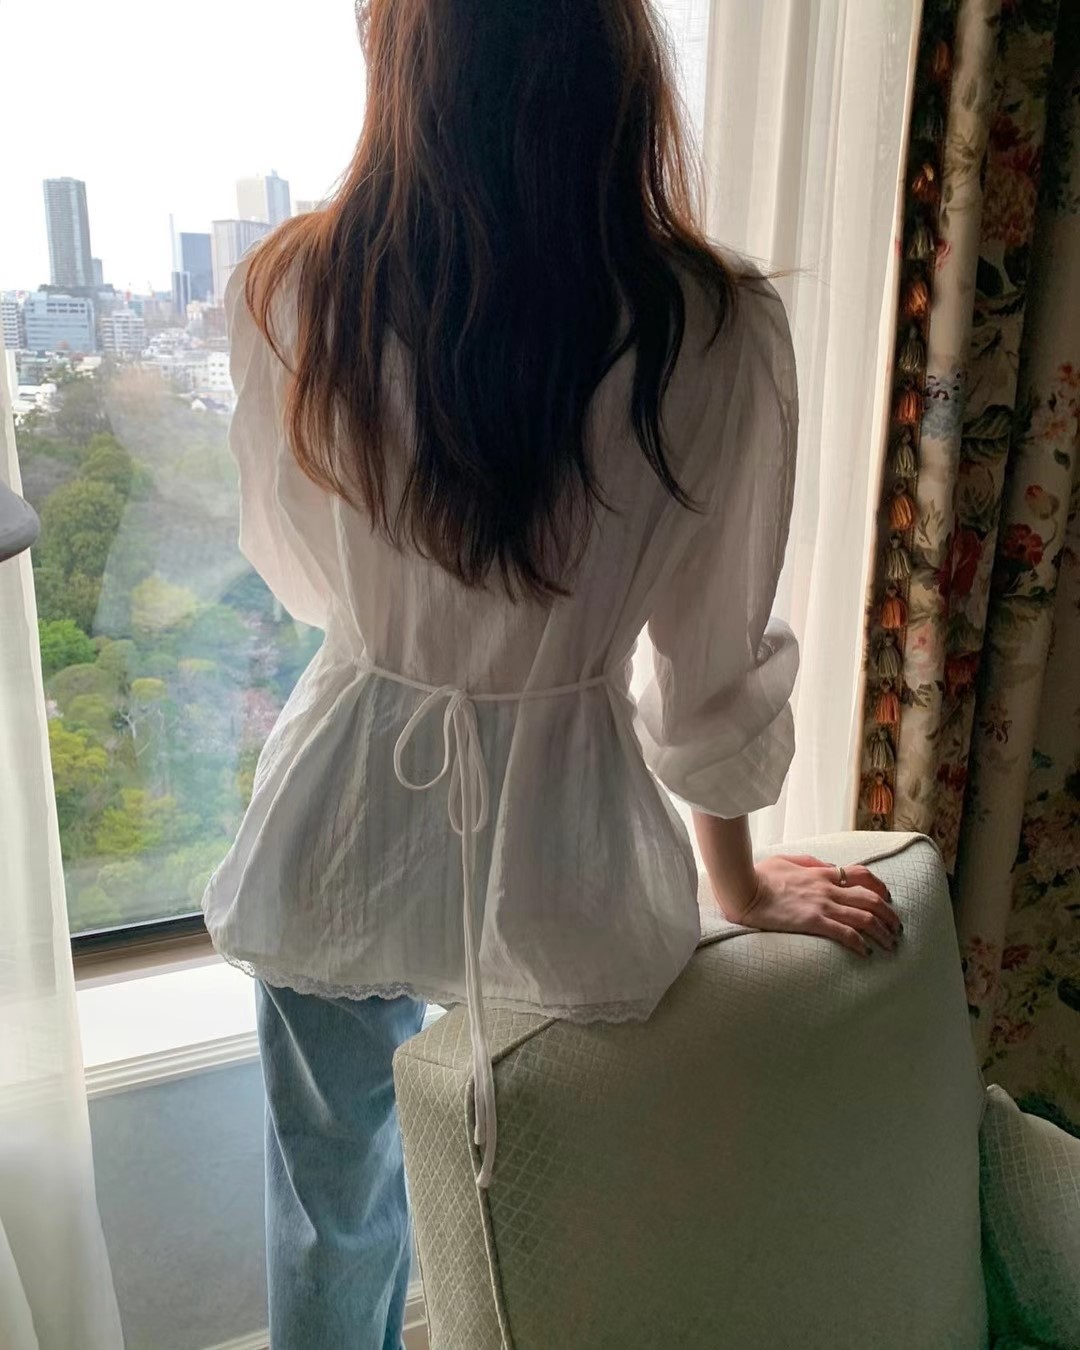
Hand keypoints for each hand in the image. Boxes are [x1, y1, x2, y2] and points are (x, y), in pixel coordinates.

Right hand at [720, 854, 902, 958]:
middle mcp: (828, 888)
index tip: (887, 899)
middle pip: (871, 898)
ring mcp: (822, 905)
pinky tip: (866, 953)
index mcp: (821, 873)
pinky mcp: (813, 922)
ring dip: (883, 933)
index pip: (861, 875)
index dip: (880, 887)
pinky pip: (846, 933)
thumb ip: (807, 861)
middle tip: (896, 929)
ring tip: (890, 945)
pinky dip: (861, 944)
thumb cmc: (758, 875)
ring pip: (865, 918)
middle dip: (890, 914)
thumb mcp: (785, 859)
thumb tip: (824, 865)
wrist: (743, 888)